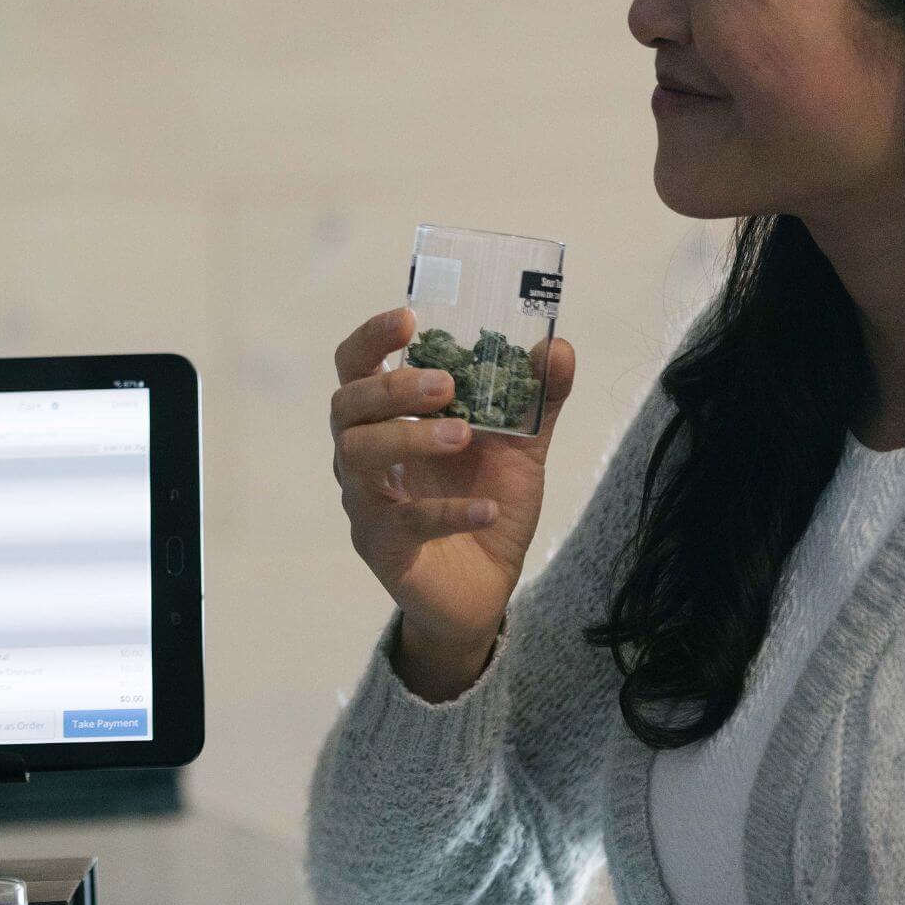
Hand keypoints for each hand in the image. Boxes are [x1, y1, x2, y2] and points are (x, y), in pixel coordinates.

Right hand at [331, 307, 575, 646]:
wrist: (486, 587)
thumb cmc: (487, 501)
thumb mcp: (521, 446)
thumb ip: (537, 399)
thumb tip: (557, 346)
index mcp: (388, 417)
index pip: (356, 365)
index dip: (372, 337)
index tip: (408, 318)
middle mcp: (363, 453)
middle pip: (347, 404)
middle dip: (393, 387)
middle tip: (446, 384)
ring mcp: (366, 501)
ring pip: (359, 456)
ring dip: (410, 436)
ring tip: (462, 435)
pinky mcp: (382, 547)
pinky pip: (403, 523)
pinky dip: (446, 512)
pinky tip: (486, 509)